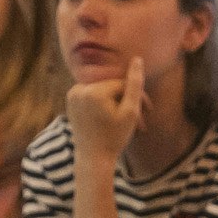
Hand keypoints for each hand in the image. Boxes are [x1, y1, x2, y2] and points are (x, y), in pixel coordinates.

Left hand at [62, 53, 145, 176]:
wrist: (93, 158)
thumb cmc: (114, 138)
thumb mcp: (130, 112)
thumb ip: (135, 84)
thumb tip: (137, 59)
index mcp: (94, 91)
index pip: (122, 85)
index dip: (137, 97)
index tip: (147, 111)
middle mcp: (79, 88)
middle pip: (111, 87)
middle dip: (125, 100)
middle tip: (139, 118)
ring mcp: (72, 93)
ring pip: (103, 90)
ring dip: (115, 101)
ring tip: (124, 118)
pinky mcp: (70, 99)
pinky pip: (92, 94)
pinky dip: (102, 102)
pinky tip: (109, 116)